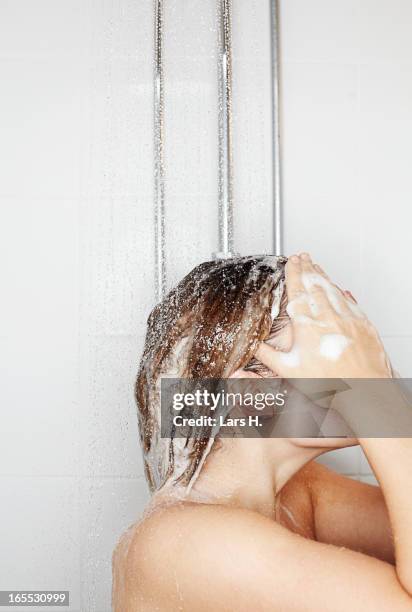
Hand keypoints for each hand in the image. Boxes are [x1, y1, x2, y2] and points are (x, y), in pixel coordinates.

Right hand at [255, 253, 391, 378]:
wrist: (364, 390)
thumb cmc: (329, 383)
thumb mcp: (288, 369)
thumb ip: (267, 355)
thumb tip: (251, 346)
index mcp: (307, 324)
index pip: (298, 290)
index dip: (294, 273)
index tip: (291, 261)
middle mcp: (328, 317)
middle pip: (315, 284)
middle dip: (307, 268)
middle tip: (303, 256)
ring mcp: (347, 318)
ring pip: (332, 289)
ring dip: (323, 276)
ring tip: (316, 266)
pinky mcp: (363, 324)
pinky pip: (350, 300)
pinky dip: (341, 291)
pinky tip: (340, 288)